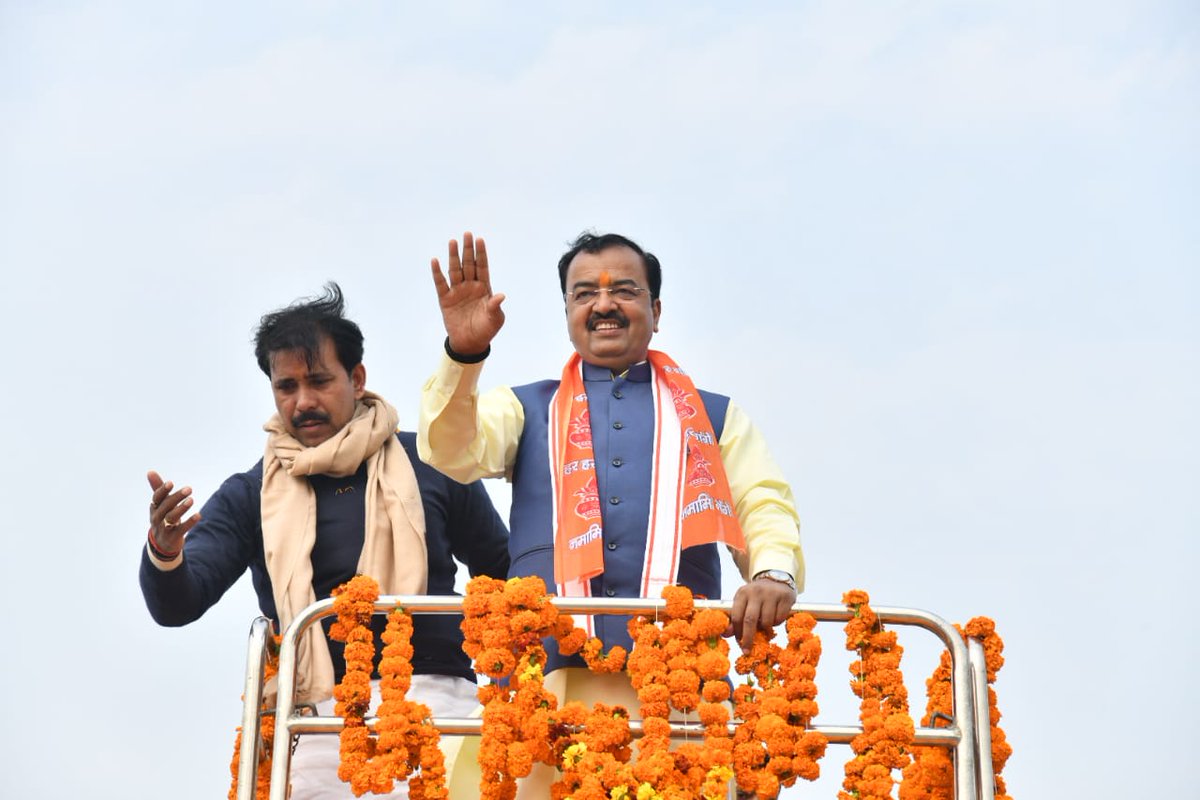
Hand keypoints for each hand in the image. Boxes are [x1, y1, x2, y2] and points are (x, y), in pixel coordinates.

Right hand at [147, 470, 200, 554]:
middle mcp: (157, 518)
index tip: (171, 483)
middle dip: (176, 497)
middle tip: (189, 489)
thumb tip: (150, 471)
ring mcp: (164, 528)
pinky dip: (189, 522)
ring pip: (172, 518)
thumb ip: (157, 488)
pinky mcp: (173, 537)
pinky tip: (198, 515)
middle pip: (165, 506)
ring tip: (191, 500)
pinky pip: (181, 530)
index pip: (157, 498)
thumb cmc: (163, 517)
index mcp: (154, 508)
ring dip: (182, 509)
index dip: (162, 491)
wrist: (161, 543)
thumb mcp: (160, 504)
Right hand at [430, 231, 505, 354]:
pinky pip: (440, 284)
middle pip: (468, 264)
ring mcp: (457, 292)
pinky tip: (435, 260)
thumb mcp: (495, 319)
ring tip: (453, 242)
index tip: (480, 240)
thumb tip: (501, 295)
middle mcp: (470, 286)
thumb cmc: (486, 330)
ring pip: (455, 270)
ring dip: (454, 257)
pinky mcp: (445, 300)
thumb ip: (495, 307)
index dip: (481, 254)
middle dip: (468, 250)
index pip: (482, 267)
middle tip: (467, 234)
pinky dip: (437, 273)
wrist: (470, 343)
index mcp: (484, 288)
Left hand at [727, 577, 796, 649]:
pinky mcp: (785, 597)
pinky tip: (775, 617)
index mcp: (742, 593)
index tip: (739, 643)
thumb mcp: (744, 602)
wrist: (776, 578)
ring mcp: (771, 593)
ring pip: (767, 621)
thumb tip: (725, 634)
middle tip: (747, 651)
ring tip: (766, 626)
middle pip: (750, 620)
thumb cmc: (757, 595)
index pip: (737, 616)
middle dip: (748, 638)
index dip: (737, 632)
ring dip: (766, 629)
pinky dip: (777, 623)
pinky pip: (780, 619)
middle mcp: (756, 592)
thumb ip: (736, 618)